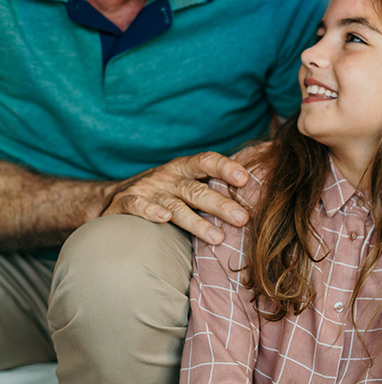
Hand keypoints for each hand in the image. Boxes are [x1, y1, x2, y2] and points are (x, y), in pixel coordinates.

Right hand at [102, 152, 249, 244]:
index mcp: (184, 168)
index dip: (226, 168)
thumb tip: (252, 198)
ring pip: (175, 205)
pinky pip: (138, 206)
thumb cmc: (164, 191)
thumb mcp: (186, 182)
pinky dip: (150, 211)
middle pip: (197, 190)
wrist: (114, 195)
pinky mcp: (126, 203)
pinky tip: (163, 218)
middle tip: (242, 218)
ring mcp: (147, 189)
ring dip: (197, 222)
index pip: (207, 161)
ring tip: (217, 237)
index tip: (245, 179)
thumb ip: (211, 187)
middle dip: (221, 204)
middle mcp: (168, 176)